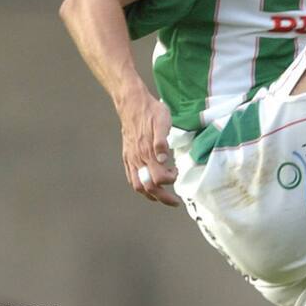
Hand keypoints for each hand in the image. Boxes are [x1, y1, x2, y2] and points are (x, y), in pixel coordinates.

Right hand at [118, 85, 179, 205]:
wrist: (132, 103)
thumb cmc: (151, 111)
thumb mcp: (162, 121)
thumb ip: (161, 141)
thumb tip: (164, 159)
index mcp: (147, 151)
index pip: (158, 178)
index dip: (170, 181)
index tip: (178, 174)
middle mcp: (137, 158)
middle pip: (148, 187)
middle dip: (162, 197)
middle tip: (175, 202)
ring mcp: (131, 158)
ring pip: (138, 185)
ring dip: (151, 194)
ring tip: (162, 196)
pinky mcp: (127, 155)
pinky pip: (131, 177)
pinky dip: (140, 186)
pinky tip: (147, 185)